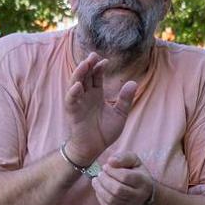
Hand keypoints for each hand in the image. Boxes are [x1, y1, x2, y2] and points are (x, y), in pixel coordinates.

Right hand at [63, 52, 137, 166]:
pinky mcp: (73, 113)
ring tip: (84, 64)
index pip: (96, 76)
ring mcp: (78, 103)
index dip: (99, 67)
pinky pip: (71, 100)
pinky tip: (78, 85)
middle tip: (93, 55)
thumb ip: (125, 99)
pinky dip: (73, 92)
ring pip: (76, 84)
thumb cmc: (104, 132)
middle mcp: (86, 96)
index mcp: (96, 94)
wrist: (94, 149)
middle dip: (88, 65)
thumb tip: (133, 82)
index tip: (105, 61)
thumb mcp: (120, 114)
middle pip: (85, 76)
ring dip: (79, 74)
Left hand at [92, 152, 155, 204]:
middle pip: (118, 190)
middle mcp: (138, 196)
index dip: (112, 171)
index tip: (105, 166)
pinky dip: (100, 197)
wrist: (143, 195)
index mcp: (143, 182)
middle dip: (104, 180)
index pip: (125, 177)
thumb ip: (123, 158)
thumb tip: (110, 161)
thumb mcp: (134, 162)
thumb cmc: (136, 174)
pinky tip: (99, 189)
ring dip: (100, 188)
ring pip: (111, 200)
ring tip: (96, 180)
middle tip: (100, 174)